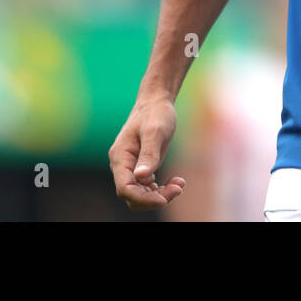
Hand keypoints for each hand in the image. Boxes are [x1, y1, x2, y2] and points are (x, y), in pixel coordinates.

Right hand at [109, 94, 186, 209]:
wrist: (157, 101)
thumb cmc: (155, 113)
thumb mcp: (155, 131)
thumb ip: (149, 154)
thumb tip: (141, 177)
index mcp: (120, 157)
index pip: (124, 188)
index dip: (143, 198)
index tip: (164, 198)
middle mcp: (122, 165)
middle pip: (132, 195)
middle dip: (154, 198)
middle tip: (178, 188)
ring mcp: (131, 167)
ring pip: (140, 193)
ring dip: (159, 194)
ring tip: (179, 184)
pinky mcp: (141, 166)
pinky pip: (147, 186)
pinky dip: (161, 188)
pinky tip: (177, 181)